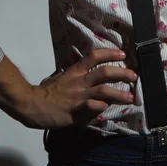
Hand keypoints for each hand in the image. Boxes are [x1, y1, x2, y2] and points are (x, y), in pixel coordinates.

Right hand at [22, 48, 136, 128]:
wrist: (32, 105)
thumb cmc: (46, 91)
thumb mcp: (60, 77)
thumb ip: (74, 75)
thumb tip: (85, 72)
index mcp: (75, 71)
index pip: (94, 56)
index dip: (110, 53)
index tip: (123, 54)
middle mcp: (79, 81)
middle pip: (104, 72)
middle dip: (122, 73)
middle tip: (134, 75)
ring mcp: (79, 97)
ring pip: (104, 91)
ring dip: (119, 94)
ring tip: (131, 97)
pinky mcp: (77, 112)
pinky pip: (93, 108)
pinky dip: (102, 108)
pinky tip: (108, 110)